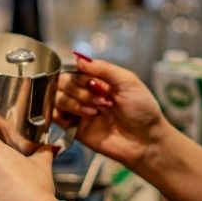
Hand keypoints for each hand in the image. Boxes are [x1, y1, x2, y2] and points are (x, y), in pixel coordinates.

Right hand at [55, 54, 174, 170]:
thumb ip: (104, 68)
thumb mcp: (128, 81)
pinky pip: (56, 116)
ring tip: (96, 111)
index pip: (74, 69)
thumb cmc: (142, 110)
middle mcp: (86, 93)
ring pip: (57, 98)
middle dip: (79, 90)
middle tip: (101, 101)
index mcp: (98, 80)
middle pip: (62, 82)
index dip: (81, 75)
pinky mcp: (74, 128)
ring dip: (75, 102)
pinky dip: (64, 114)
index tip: (94, 83)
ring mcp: (79, 110)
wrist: (146, 140)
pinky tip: (84, 116)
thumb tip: (79, 59)